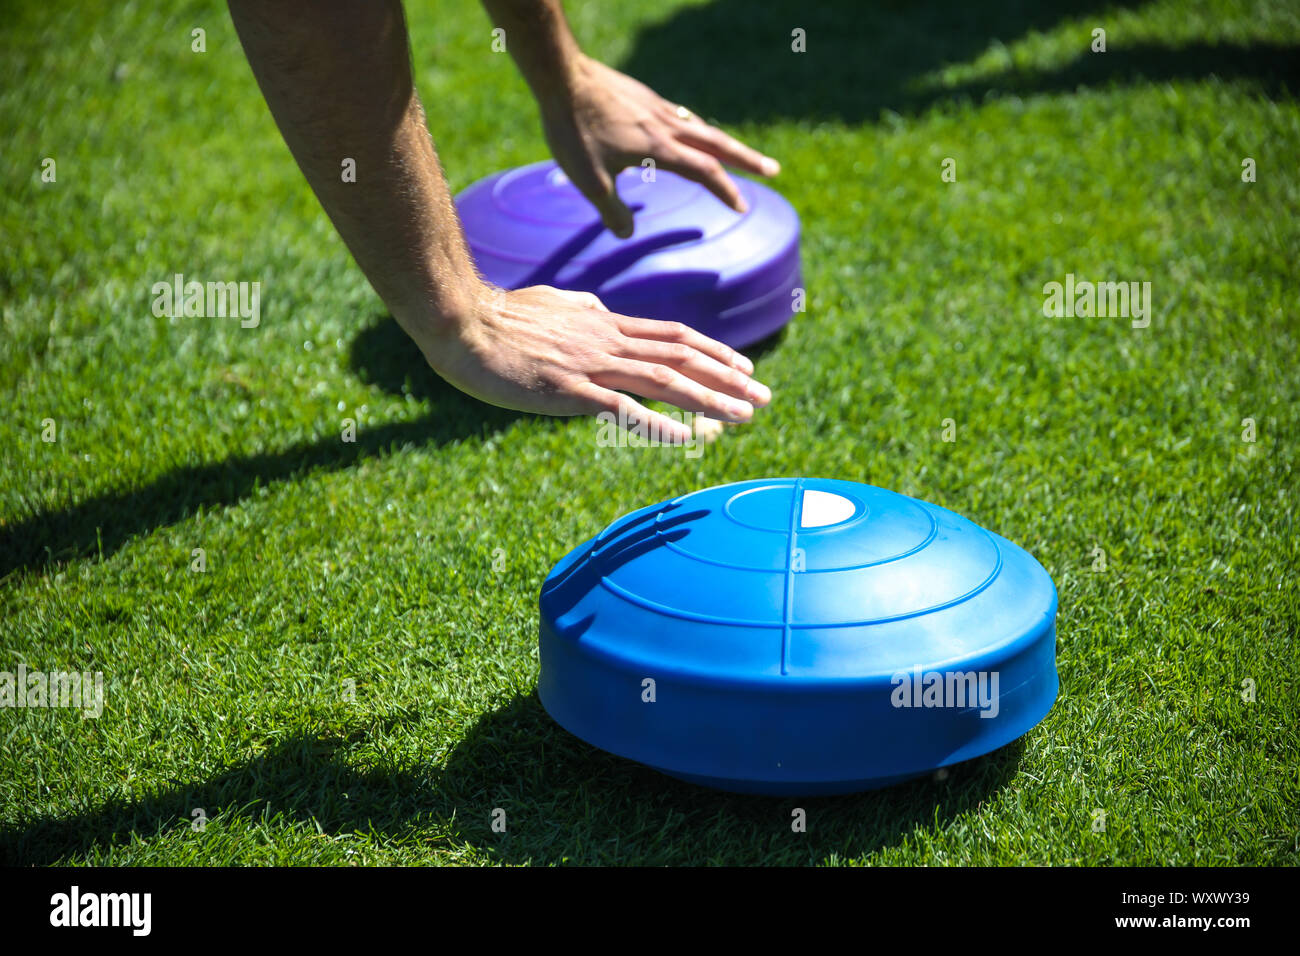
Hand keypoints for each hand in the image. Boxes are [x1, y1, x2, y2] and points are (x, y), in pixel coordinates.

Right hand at [420, 283, 770, 441]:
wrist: (462, 324)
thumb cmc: (500, 318)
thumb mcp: (554, 306)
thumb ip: (585, 313)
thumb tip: (604, 313)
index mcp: (606, 324)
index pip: (675, 337)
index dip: (716, 352)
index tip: (745, 368)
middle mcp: (609, 341)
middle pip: (683, 358)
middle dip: (729, 379)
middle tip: (765, 398)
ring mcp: (592, 365)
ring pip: (666, 381)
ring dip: (711, 400)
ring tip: (745, 417)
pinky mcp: (570, 391)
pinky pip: (624, 410)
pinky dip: (660, 424)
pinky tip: (688, 439)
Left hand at [538, 55, 780, 236]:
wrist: (562, 76)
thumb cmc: (574, 130)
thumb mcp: (590, 180)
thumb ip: (612, 211)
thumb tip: (628, 234)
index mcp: (660, 148)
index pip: (705, 172)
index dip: (726, 191)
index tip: (742, 207)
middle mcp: (667, 126)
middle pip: (718, 144)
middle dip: (747, 160)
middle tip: (774, 170)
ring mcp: (657, 108)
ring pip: (700, 127)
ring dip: (723, 143)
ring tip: (736, 155)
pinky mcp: (644, 97)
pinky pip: (680, 117)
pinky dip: (696, 130)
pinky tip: (687, 132)